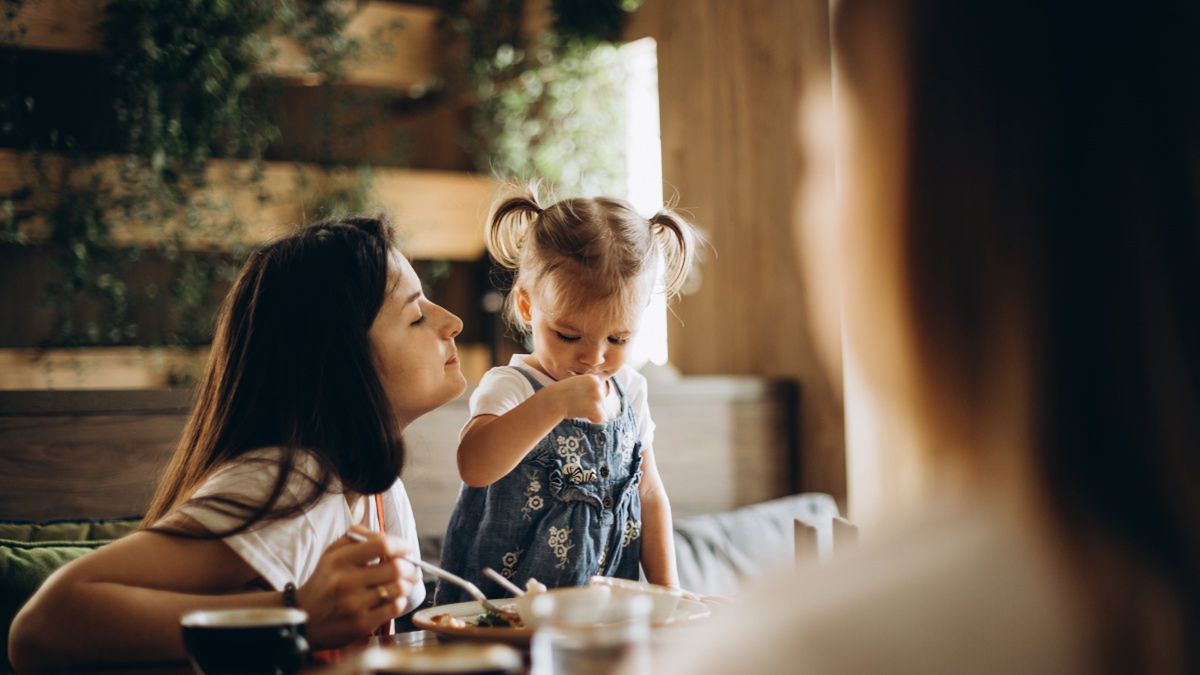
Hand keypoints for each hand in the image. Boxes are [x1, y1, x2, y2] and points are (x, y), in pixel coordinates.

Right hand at [294, 526, 417, 647]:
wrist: (305, 618)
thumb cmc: (325, 581)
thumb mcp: (332, 553)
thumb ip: (357, 536)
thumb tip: (386, 535)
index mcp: (339, 560)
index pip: (382, 545)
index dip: (401, 545)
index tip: (407, 549)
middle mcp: (346, 581)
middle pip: (396, 568)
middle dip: (410, 567)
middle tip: (412, 568)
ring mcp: (354, 604)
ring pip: (398, 588)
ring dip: (407, 584)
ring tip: (404, 583)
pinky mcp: (361, 624)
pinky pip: (394, 608)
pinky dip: (400, 601)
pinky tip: (394, 598)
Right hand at [547, 374, 606, 422]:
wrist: (551, 401)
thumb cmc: (561, 395)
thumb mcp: (576, 384)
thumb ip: (589, 386)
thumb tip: (604, 392)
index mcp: (593, 378)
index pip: (600, 391)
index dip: (589, 397)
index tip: (577, 397)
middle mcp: (597, 385)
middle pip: (602, 401)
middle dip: (591, 405)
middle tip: (576, 403)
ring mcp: (597, 396)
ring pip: (601, 409)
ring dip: (591, 412)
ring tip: (577, 407)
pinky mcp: (595, 407)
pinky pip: (601, 418)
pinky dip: (593, 420)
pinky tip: (581, 414)